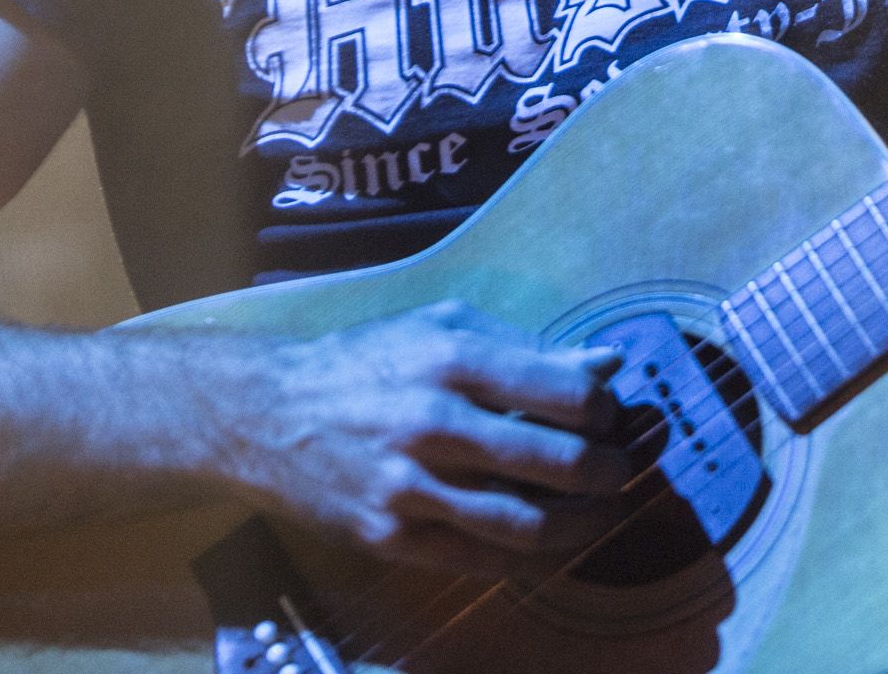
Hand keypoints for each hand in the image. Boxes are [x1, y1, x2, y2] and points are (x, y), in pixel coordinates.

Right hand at [214, 300, 633, 581]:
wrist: (266, 414)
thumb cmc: (365, 362)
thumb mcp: (443, 327)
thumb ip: (527, 347)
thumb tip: (608, 364)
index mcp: (455, 360)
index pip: (569, 396)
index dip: (608, 414)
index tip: (613, 420)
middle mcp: (435, 423)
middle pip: (559, 463)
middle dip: (610, 474)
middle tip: (621, 473)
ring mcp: (410, 487)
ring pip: (527, 524)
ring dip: (582, 525)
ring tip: (600, 515)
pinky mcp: (390, 536)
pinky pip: (481, 560)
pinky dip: (528, 557)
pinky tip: (547, 542)